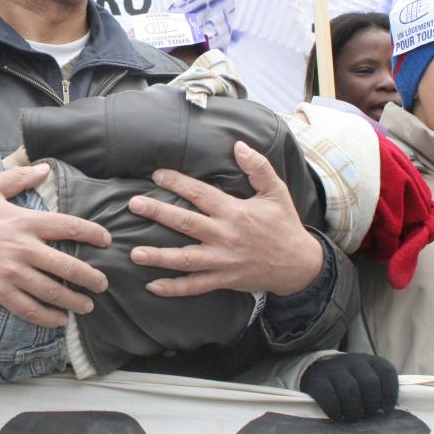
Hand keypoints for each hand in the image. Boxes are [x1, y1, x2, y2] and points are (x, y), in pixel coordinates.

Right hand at [0, 162, 111, 327]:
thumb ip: (17, 177)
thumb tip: (44, 169)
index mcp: (24, 221)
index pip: (68, 226)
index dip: (92, 233)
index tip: (106, 240)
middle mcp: (22, 248)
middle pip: (67, 265)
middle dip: (90, 277)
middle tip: (103, 283)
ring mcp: (11, 272)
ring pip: (52, 291)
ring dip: (74, 300)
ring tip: (88, 306)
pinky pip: (28, 308)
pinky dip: (47, 317)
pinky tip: (59, 321)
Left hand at [128, 141, 322, 297]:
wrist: (300, 265)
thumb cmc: (284, 225)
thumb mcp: (276, 191)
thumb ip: (258, 167)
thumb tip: (238, 145)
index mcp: (235, 212)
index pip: (200, 194)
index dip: (178, 183)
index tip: (157, 174)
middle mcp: (225, 236)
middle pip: (186, 223)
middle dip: (158, 213)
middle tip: (134, 205)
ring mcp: (223, 260)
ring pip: (185, 259)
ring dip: (159, 256)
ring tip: (134, 252)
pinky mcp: (224, 280)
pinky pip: (195, 286)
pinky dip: (174, 288)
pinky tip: (153, 286)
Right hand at [300, 353, 398, 421]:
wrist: (316, 372)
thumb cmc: (348, 382)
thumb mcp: (363, 379)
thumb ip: (377, 392)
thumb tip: (385, 413)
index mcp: (369, 361)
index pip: (387, 371)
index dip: (390, 394)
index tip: (385, 409)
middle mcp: (352, 361)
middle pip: (369, 383)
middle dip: (371, 405)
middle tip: (367, 415)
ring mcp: (334, 368)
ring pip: (350, 390)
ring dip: (353, 410)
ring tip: (352, 417)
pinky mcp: (317, 380)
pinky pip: (329, 397)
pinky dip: (335, 411)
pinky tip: (337, 416)